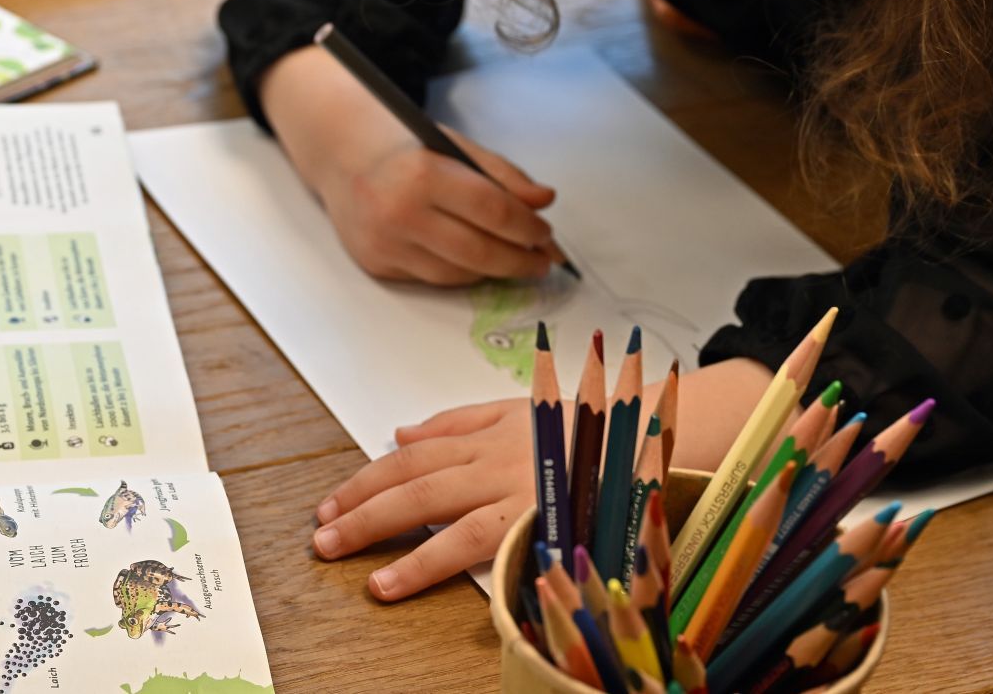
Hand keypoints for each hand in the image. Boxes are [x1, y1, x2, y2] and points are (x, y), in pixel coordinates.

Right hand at [261, 46, 557, 284]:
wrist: (342, 156)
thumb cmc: (406, 147)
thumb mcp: (456, 146)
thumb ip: (503, 175)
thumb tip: (544, 202)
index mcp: (424, 173)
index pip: (492, 210)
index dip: (528, 228)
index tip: (546, 236)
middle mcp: (400, 212)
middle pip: (479, 251)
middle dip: (519, 261)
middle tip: (541, 262)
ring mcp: (384, 243)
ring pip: (457, 274)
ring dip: (492, 272)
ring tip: (514, 262)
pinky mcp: (375, 264)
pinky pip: (431, 279)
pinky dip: (459, 273)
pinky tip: (474, 262)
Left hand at [309, 359, 774, 600]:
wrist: (672, 431)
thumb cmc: (604, 429)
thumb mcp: (528, 409)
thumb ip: (462, 419)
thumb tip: (402, 432)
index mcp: (495, 427)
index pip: (415, 451)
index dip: (369, 475)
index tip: (334, 499)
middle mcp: (498, 453)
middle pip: (412, 478)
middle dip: (360, 504)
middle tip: (320, 531)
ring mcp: (517, 486)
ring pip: (432, 507)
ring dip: (378, 533)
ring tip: (339, 554)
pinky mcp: (537, 519)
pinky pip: (469, 544)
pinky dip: (425, 562)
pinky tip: (392, 581)